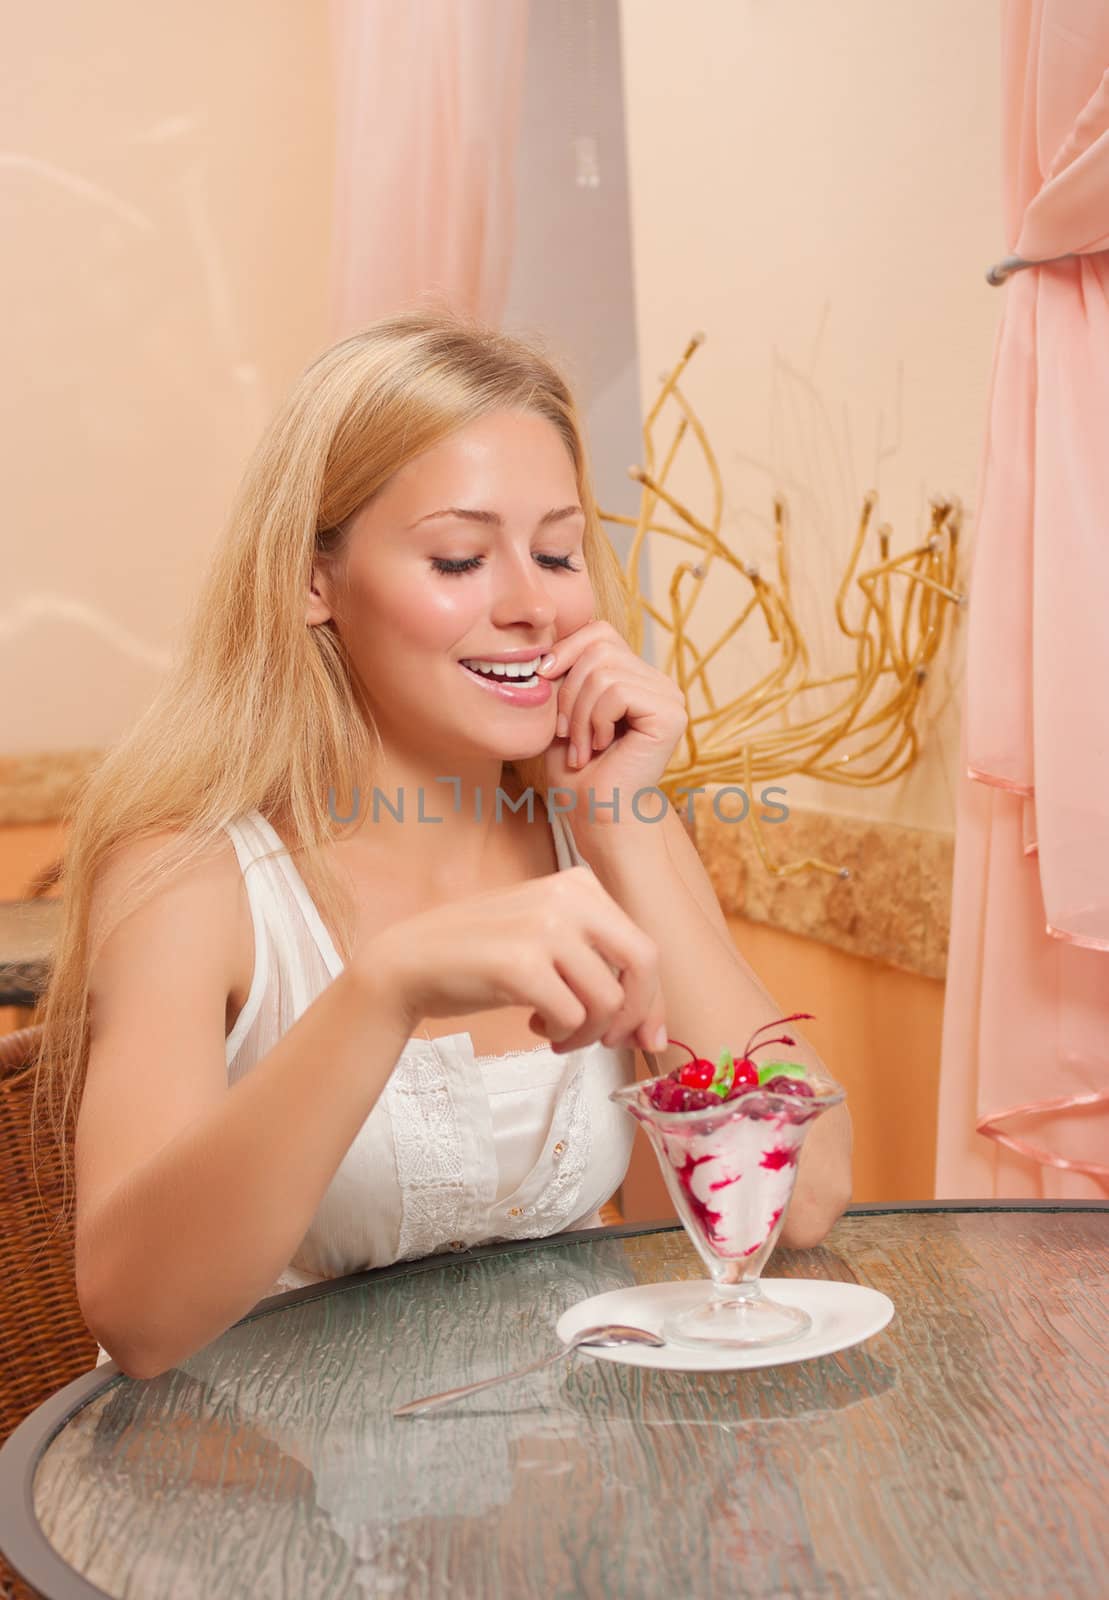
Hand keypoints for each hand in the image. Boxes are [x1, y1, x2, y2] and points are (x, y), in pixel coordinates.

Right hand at [365, 866, 667, 1054]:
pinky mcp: (521, 964)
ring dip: (589, 1033)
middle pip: (642, 965)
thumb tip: (652, 1030)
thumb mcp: (546, 936)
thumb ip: (597, 963)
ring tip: (558, 1032)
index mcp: (579, 883)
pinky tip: (538, 1027)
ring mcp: (544, 928)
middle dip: (635, 1015)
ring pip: (608, 1000)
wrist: (409, 961)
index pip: (644, 947)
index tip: (644, 1035)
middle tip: (611, 1041)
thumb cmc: (481, 957)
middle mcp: (567, 896)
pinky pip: (573, 1016)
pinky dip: (563, 1036)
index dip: (651, 999)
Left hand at [538, 621, 687, 823]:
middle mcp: (658, 681)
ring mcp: (669, 695)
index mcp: (635, 675)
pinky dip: (596, 720)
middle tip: (566, 733)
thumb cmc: (576, 769)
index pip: (598, 631)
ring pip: (604, 671)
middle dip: (568, 690)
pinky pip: (618, 692)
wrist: (596, 813)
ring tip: (581, 746)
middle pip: (599, 646)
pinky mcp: (672, 714)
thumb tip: (548, 636)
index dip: (564, 651)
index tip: (543, 683)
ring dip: (578, 713)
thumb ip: (562, 670)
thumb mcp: (560, 708)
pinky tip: (600, 747)